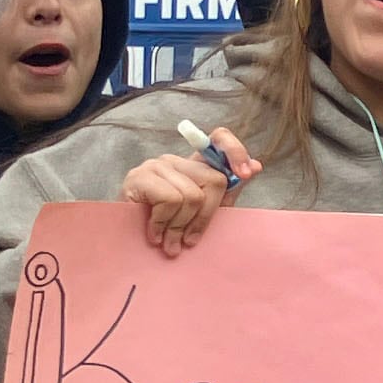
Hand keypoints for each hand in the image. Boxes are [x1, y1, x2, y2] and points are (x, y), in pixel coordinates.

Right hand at [123, 129, 247, 256]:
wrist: (126, 244)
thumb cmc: (167, 231)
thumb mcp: (202, 214)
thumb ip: (228, 192)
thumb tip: (256, 167)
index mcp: (193, 166)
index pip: (219, 138)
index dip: (236, 151)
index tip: (246, 175)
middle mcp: (175, 159)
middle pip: (214, 180)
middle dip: (205, 217)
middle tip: (190, 241)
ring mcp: (156, 165)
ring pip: (191, 196)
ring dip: (180, 228)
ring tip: (170, 244)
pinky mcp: (139, 177)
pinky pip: (169, 200)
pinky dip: (163, 224)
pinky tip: (154, 235)